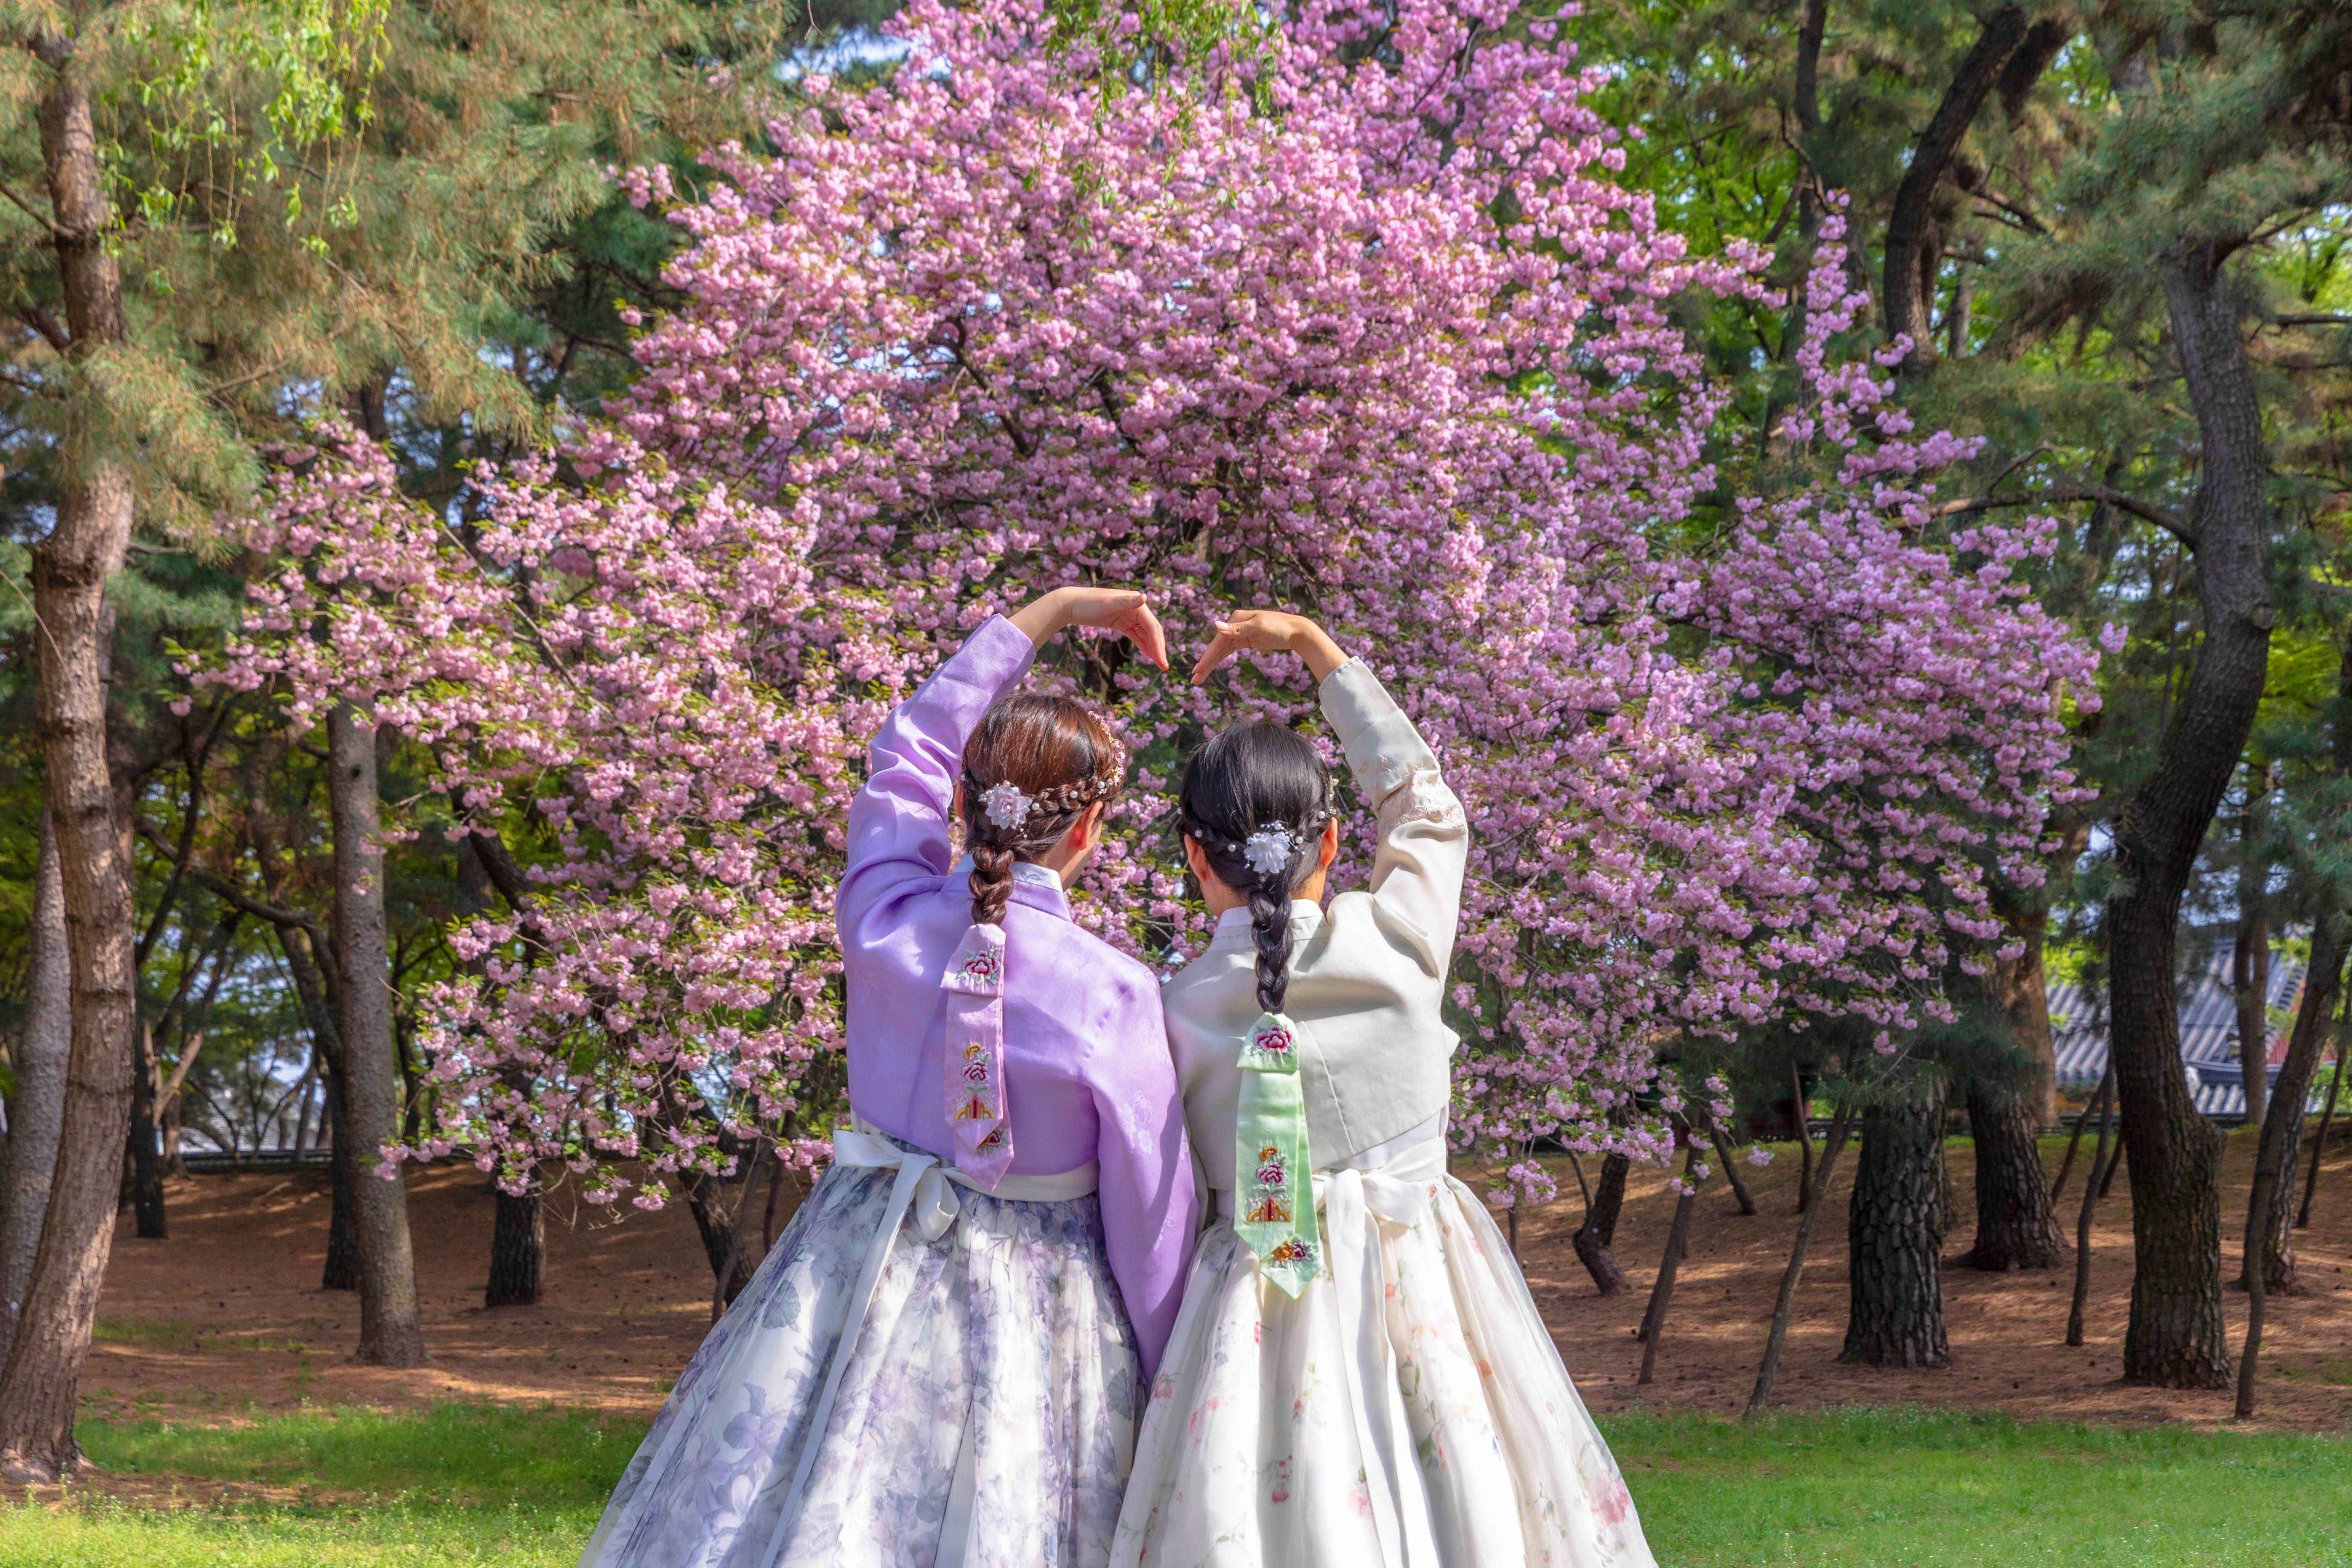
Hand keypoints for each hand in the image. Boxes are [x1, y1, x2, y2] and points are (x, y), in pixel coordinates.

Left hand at [1008, 586, 1168, 669]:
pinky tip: (1148, 654)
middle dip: (1159, 648)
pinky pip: (1136, 634)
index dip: (1158, 644)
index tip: (1161, 661)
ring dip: (1153, 648)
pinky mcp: (1121, 622)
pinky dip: (1143, 644)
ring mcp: (1129, 615)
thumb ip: (1127, 601)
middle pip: (1152, 630)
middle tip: (1164, 666)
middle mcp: (1136, 608)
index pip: (1152, 626)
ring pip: (1146, 634)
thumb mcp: (1109, 603)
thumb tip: (1145, 597)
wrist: (1071, 604)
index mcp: (1136, 603)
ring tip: (1160, 664)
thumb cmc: (1089, 603)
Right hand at [1191, 609, 1347, 685]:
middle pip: (1216, 647)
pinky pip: (1228, 651)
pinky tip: (1211, 667)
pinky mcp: (1245, 639)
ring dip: (1210, 663)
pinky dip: (1220, 659)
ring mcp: (1239, 632)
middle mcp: (1234, 624)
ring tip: (1199, 677)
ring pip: (1221, 651)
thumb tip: (1216, 626)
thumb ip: (1237, 629)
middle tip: (1194, 680)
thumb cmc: (1280, 627)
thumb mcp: (1259, 627)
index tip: (1198, 671)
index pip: (1218, 641)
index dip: (1207, 657)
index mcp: (1235, 618)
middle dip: (1205, 663)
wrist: (1297, 631)